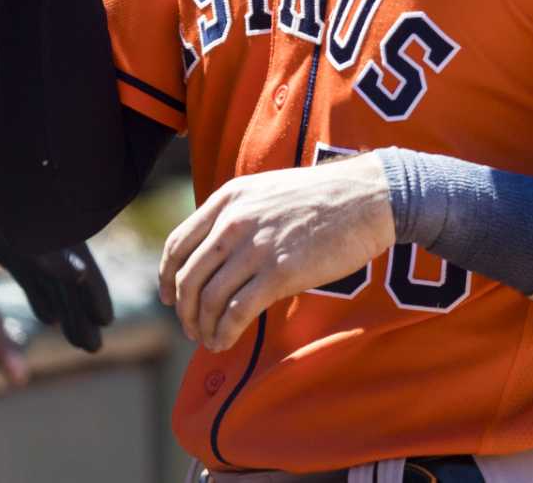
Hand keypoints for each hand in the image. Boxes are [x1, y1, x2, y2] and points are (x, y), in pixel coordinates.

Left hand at [158, 155, 394, 351]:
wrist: (365, 197)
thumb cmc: (321, 197)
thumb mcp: (265, 191)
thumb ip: (237, 214)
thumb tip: (217, 253)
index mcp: (227, 198)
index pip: (177, 243)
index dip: (166, 276)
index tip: (169, 298)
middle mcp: (233, 221)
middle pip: (188, 276)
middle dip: (185, 310)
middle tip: (190, 328)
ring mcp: (255, 246)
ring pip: (209, 298)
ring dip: (203, 326)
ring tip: (209, 340)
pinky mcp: (280, 272)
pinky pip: (237, 311)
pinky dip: (224, 332)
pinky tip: (225, 342)